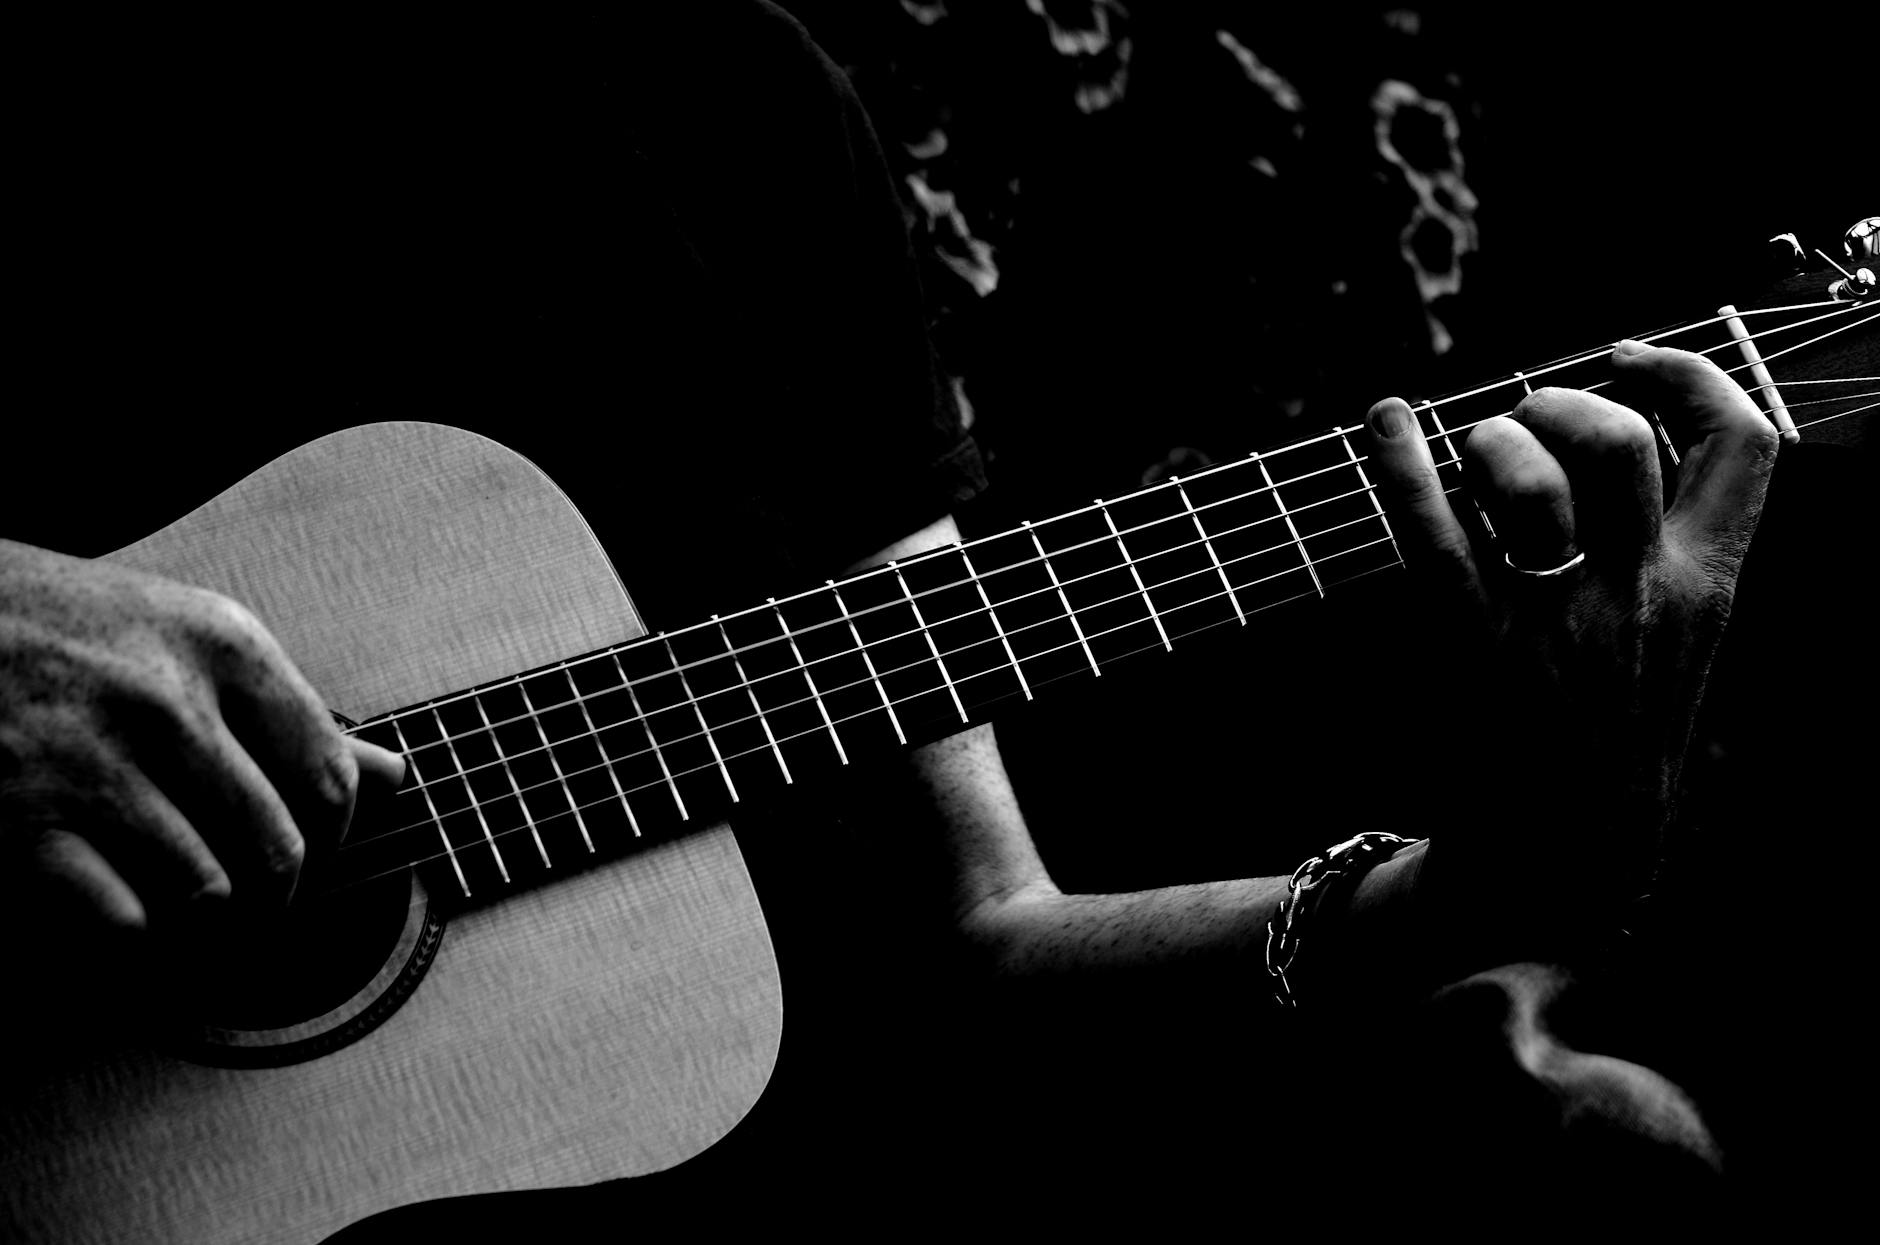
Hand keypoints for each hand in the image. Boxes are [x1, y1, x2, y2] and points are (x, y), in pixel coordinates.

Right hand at [0, 540, 404, 940]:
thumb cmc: (57, 628)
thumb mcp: (181, 635)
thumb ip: (285, 710)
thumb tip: (394, 776)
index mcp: (221, 644)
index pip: (330, 778)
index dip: (333, 840)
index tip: (308, 856)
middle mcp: (165, 699)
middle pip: (281, 851)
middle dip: (273, 903)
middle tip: (247, 911)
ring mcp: (89, 763)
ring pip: (210, 895)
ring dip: (201, 927)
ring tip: (180, 914)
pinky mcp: (16, 826)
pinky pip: (125, 925)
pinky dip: (129, 943)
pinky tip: (114, 919)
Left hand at [1362, 342, 1776, 924]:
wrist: (1562, 859)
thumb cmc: (1608, 729)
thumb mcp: (1675, 638)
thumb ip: (1662, 546)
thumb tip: (1602, 429)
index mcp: (1706, 590)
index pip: (1743, 445)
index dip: (1687, 375)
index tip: (1624, 358)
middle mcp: (1642, 601)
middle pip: (1619, 445)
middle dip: (1561, 404)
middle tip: (1520, 419)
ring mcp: (1558, 627)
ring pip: (1532, 483)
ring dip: (1489, 440)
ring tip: (1468, 454)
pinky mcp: (1473, 652)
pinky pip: (1434, 539)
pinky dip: (1399, 466)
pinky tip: (1379, 422)